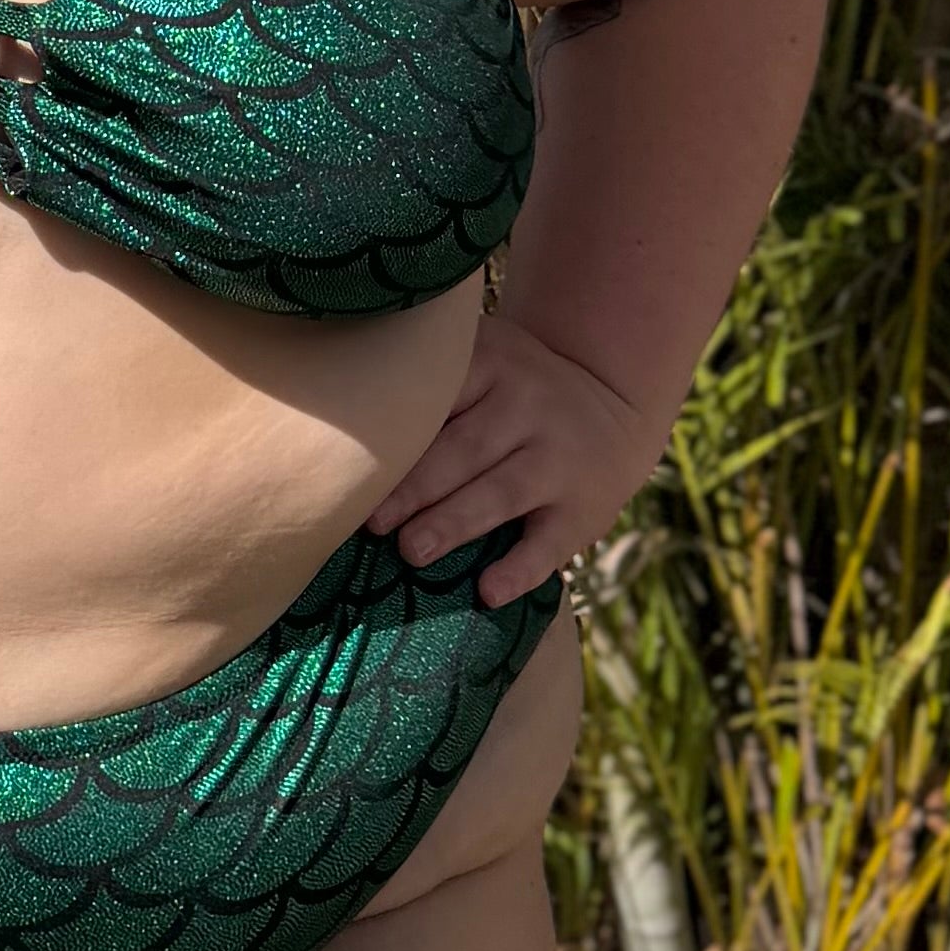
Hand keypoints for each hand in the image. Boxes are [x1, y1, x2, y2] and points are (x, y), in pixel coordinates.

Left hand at [365, 300, 673, 604]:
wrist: (612, 400)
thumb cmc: (512, 388)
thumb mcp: (482, 358)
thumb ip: (428, 379)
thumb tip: (337, 431)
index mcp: (492, 363)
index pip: (438, 397)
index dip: (397, 433)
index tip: (353, 464)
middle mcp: (528, 404)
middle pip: (463, 449)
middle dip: (415, 488)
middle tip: (370, 522)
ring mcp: (559, 457)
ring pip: (501, 492)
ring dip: (454, 523)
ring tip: (412, 551)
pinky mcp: (583, 509)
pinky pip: (550, 544)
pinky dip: (521, 570)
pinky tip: (489, 592)